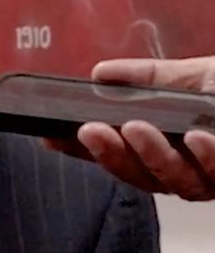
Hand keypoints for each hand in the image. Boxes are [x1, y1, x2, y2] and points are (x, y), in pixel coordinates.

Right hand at [77, 56, 214, 200]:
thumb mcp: (190, 77)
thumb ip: (148, 76)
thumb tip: (100, 73)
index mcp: (161, 147)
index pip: (114, 152)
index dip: (81, 148)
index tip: (51, 137)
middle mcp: (179, 169)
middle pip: (135, 172)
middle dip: (110, 153)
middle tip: (89, 130)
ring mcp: (205, 178)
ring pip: (170, 179)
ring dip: (151, 154)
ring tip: (135, 128)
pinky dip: (205, 157)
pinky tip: (196, 138)